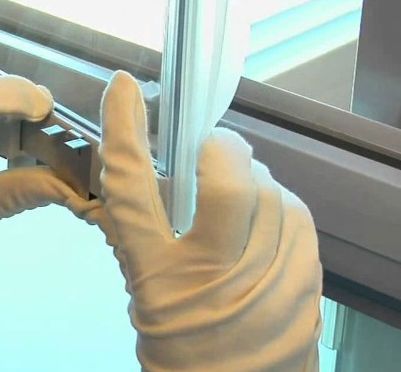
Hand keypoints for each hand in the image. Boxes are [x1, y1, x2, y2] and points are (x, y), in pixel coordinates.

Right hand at [85, 71, 321, 370]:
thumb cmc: (180, 341)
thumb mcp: (144, 292)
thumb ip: (138, 236)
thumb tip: (137, 174)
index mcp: (157, 276)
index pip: (133, 191)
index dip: (124, 133)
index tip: (123, 89)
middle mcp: (213, 274)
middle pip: (225, 183)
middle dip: (222, 149)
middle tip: (212, 149)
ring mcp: (267, 280)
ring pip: (272, 191)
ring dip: (253, 176)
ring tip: (240, 189)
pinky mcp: (307, 283)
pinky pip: (299, 214)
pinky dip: (281, 202)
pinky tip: (268, 215)